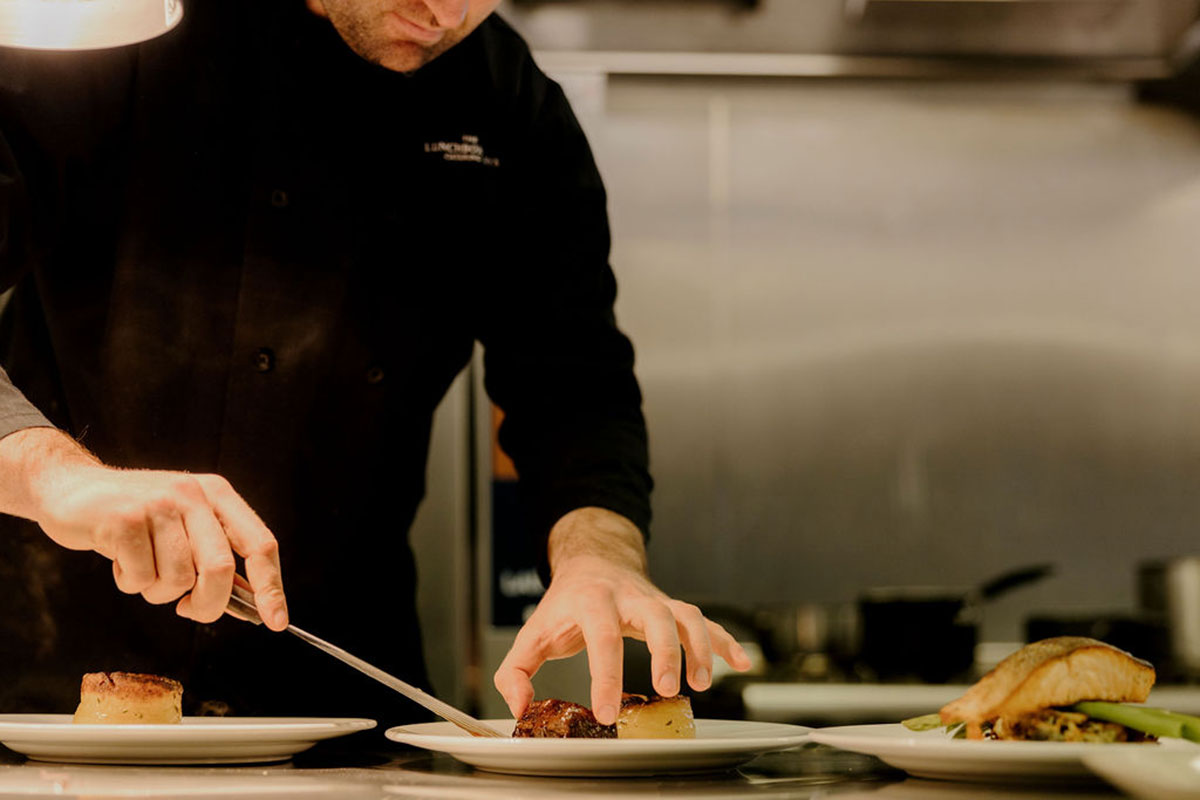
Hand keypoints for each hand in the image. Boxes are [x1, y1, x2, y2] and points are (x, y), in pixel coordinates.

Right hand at [0, 428, 287, 629]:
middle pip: (221, 569)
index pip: (260, 544)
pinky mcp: (123, 520)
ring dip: (158, 592)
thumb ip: (216, 554)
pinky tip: (120, 559)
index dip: (271, 587)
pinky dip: (130, 583)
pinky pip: (140, 578)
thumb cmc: (138, 516)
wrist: (73, 488)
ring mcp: (158, 505)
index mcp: (218, 494)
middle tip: (190, 610)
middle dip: (208, 604)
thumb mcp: (185, 523)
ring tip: (142, 567)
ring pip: (177, 580)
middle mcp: (193, 495)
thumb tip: (251, 601)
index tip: (277, 621)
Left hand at [493, 507, 750, 724]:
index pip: (602, 636)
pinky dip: (726, 642)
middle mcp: (629, 597)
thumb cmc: (565, 605)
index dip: (605, 675)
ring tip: (700, 684)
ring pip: (686, 614)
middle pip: (655, 615)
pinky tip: (741, 663)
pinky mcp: (674, 609)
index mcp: (592, 600)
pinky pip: (706, 621)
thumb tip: (522, 705)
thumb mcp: (532, 633)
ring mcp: (656, 600)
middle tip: (666, 688)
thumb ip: (515, 672)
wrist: (593, 562)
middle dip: (665, 651)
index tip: (607, 711)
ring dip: (700, 647)